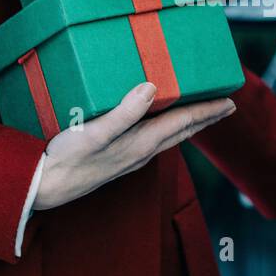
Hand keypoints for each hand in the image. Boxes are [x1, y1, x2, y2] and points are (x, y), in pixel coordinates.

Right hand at [35, 83, 234, 210]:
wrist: (46, 187)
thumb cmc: (67, 158)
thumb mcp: (94, 131)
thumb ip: (124, 112)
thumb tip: (152, 89)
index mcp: (141, 142)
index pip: (183, 122)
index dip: (207, 110)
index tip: (229, 102)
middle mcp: (141, 152)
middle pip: (183, 131)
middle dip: (206, 118)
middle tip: (226, 106)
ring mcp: (131, 158)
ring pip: (170, 137)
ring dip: (189, 124)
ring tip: (201, 113)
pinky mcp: (119, 159)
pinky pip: (155, 141)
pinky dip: (168, 129)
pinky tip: (160, 125)